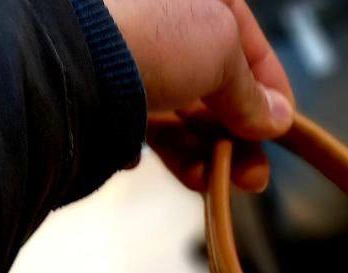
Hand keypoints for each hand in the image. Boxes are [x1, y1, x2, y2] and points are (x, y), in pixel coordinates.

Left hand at [104, 0, 294, 191]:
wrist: (65, 55)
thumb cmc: (150, 33)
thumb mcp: (222, 52)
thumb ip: (252, 90)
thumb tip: (276, 118)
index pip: (245, 38)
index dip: (270, 87)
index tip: (282, 127)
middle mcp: (155, 16)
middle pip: (211, 82)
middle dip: (236, 135)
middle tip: (252, 175)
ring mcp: (124, 51)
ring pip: (176, 108)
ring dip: (200, 152)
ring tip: (211, 181)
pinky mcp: (96, 84)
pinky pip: (135, 121)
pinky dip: (153, 147)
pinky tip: (152, 160)